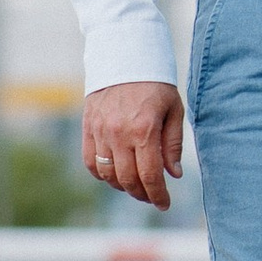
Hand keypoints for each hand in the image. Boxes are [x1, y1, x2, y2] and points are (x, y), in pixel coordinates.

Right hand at [83, 80, 185, 208]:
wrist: (124, 56)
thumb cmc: (155, 83)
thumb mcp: (174, 109)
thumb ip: (173, 144)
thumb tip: (174, 174)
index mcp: (144, 130)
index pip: (150, 175)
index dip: (158, 195)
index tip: (164, 204)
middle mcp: (119, 134)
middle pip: (128, 180)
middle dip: (142, 194)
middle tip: (152, 196)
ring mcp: (100, 132)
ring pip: (107, 175)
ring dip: (122, 186)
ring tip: (136, 185)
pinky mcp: (87, 128)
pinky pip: (90, 162)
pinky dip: (101, 174)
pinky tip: (115, 173)